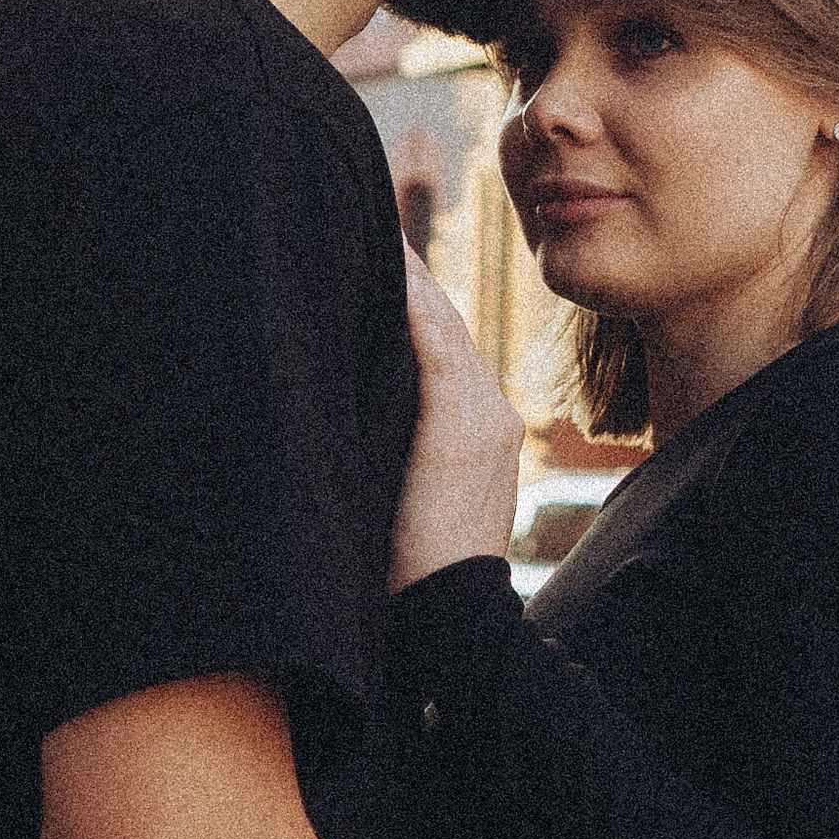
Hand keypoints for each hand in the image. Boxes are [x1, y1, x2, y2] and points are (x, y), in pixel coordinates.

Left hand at [390, 245, 525, 591]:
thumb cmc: (414, 571)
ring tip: (364, 227)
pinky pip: (438, 351)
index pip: (439, 340)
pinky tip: (390, 270)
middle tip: (360, 216)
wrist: (451, 621)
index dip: (409, 293)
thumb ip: (401, 435)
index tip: (376, 249)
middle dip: (406, 271)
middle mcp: (487, 411)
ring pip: (441, 328)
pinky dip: (414, 309)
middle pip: (442, 322)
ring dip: (405, 278)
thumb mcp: (410, 494)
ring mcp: (482, 418)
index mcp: (476, 424)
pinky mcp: (464, 430)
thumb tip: (351, 393)